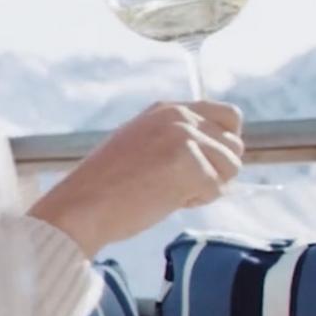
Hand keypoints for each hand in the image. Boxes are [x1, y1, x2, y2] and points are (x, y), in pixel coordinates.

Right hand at [28, 101, 244, 255]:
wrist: (81, 206)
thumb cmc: (106, 185)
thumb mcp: (140, 143)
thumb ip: (176, 137)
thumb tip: (219, 149)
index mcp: (167, 109)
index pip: (229, 116)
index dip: (223, 144)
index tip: (202, 163)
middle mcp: (179, 117)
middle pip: (234, 145)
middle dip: (214, 170)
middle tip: (177, 183)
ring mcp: (185, 138)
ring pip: (230, 168)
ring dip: (206, 187)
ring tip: (167, 191)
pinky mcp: (190, 165)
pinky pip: (216, 190)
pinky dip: (194, 202)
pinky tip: (163, 200)